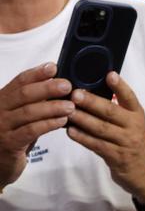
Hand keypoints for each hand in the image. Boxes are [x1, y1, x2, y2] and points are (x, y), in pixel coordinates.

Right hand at [0, 63, 74, 186]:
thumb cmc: (15, 138)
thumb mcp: (23, 118)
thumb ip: (35, 104)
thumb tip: (59, 89)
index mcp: (2, 100)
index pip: (19, 82)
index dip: (36, 73)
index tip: (53, 67)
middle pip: (24, 94)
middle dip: (47, 88)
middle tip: (67, 85)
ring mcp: (2, 127)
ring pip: (28, 112)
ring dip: (52, 107)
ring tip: (71, 106)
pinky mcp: (9, 143)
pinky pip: (30, 131)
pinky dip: (48, 124)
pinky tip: (62, 121)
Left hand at [67, 71, 144, 203]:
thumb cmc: (133, 143)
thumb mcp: (132, 124)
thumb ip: (117, 109)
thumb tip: (90, 91)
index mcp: (137, 115)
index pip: (130, 98)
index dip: (120, 86)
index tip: (109, 75)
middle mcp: (134, 127)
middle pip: (111, 112)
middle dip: (92, 102)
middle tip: (75, 93)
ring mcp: (126, 143)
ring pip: (101, 128)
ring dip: (82, 119)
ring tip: (67, 111)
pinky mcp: (117, 157)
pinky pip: (97, 145)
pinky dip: (83, 138)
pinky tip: (70, 131)